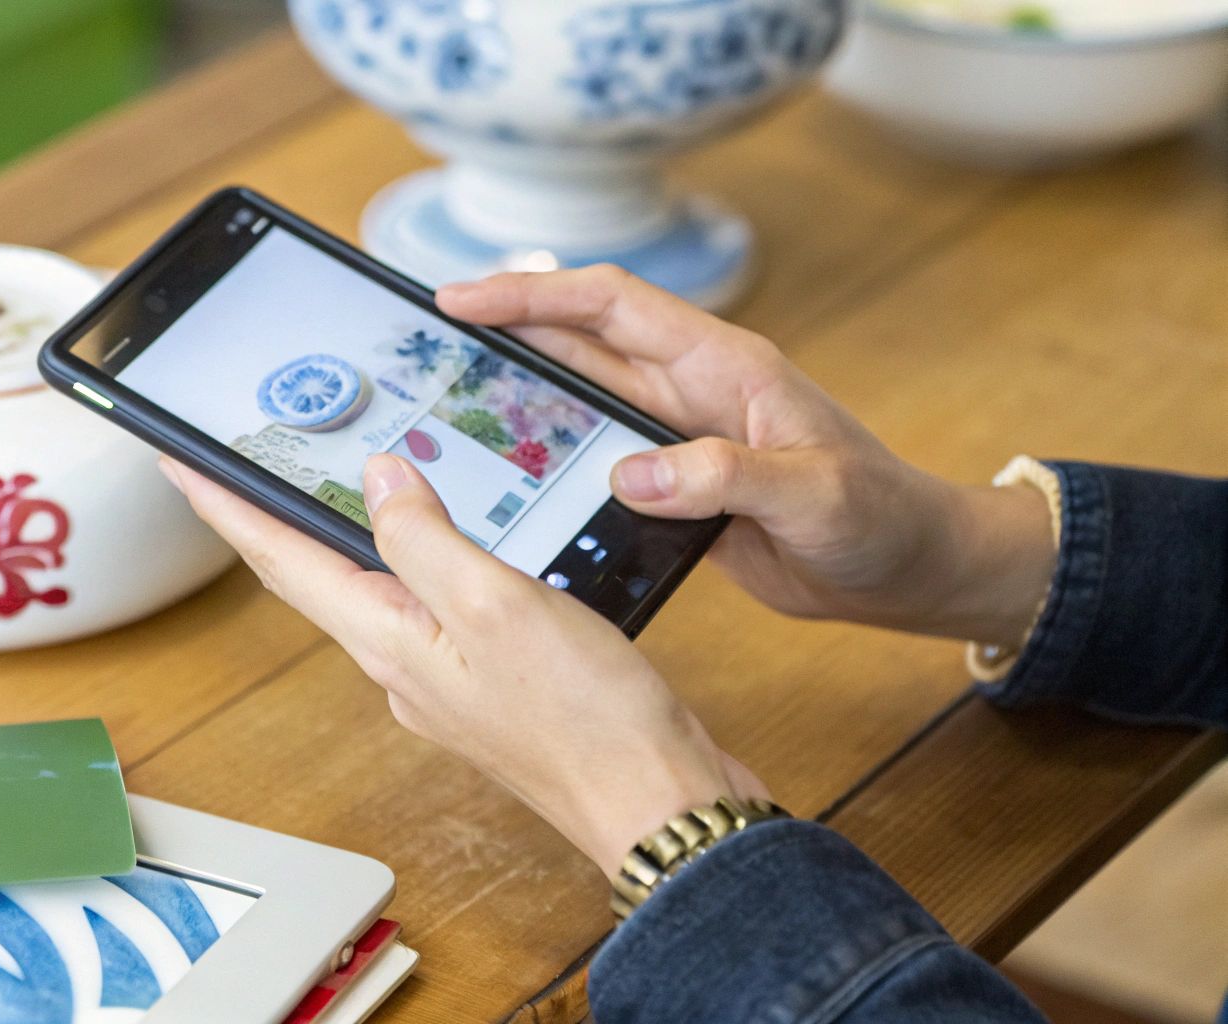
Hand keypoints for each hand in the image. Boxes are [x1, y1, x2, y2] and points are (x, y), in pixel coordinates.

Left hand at [159, 453, 768, 873]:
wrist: (655, 803)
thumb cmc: (585, 721)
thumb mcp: (495, 604)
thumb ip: (426, 537)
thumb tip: (379, 477)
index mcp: (387, 639)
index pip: (281, 559)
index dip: (225, 506)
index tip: (176, 463)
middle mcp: (402, 662)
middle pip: (313, 574)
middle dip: (267, 518)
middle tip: (234, 465)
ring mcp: (444, 676)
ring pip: (374, 588)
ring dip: (341, 534)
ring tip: (321, 485)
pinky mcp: (491, 681)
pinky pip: (433, 604)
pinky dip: (420, 557)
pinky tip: (444, 538)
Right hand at [437, 267, 1055, 646]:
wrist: (909, 568)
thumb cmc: (879, 518)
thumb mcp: (812, 494)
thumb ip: (723, 477)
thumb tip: (628, 473)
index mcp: (720, 364)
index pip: (609, 303)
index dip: (531, 293)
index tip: (459, 298)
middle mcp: (689, 389)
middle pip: (577, 338)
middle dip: (502, 326)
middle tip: (423, 340)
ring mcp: (677, 436)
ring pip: (579, 395)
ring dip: (516, 388)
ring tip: (440, 398)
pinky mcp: (673, 485)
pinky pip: (593, 456)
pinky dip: (547, 454)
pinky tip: (503, 474)